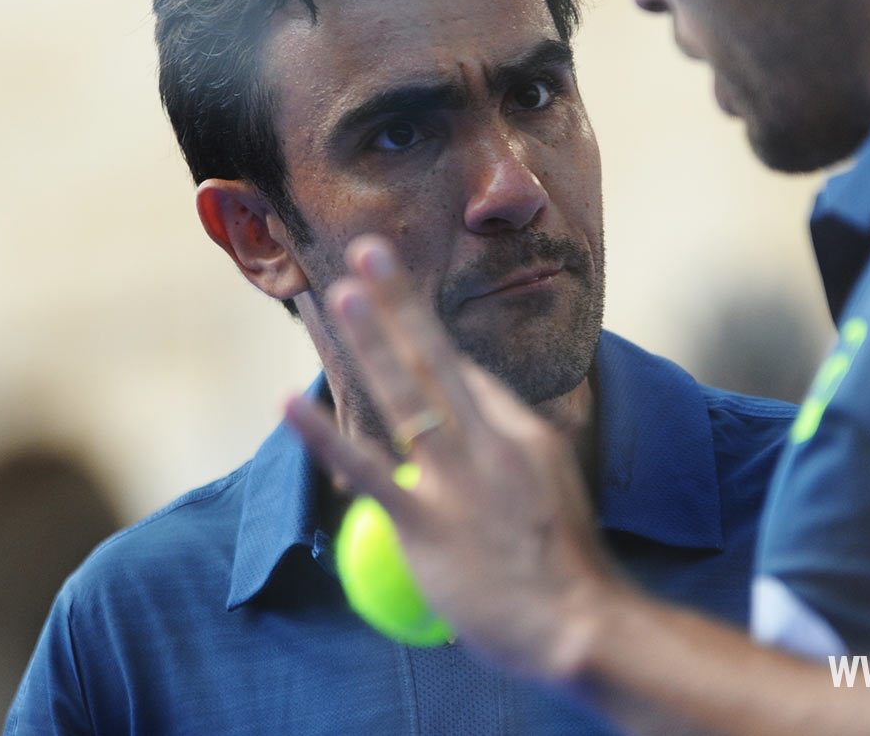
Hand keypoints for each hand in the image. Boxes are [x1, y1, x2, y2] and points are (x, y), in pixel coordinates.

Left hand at [284, 235, 624, 681]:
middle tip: (366, 246)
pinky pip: (366, 468)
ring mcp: (457, 478)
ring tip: (335, 292)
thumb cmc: (569, 573)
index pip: (468, 376)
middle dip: (398, 297)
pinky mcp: (427, 520)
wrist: (580, 623)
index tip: (395, 297)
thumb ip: (521, 460)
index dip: (429, 336)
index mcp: (522, 432)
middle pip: (434, 355)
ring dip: (367, 337)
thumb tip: (492, 443)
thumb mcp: (555, 494)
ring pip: (402, 392)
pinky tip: (289, 403)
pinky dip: (322, 434)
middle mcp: (489, 441)